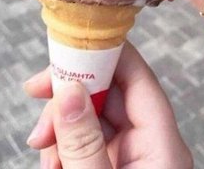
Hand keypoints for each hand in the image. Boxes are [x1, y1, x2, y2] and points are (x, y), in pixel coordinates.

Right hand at [24, 41, 192, 168]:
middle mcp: (152, 143)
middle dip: (73, 94)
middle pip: (113, 95)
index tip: (73, 47)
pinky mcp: (116, 166)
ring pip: (96, 118)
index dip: (111, 55)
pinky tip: (53, 161)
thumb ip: (84, 142)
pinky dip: (67, 145)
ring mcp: (134, 156)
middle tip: (39, 93)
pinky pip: (90, 141)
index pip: (141, 80)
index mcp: (164, 144)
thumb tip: (69, 91)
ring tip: (42, 146)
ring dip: (64, 124)